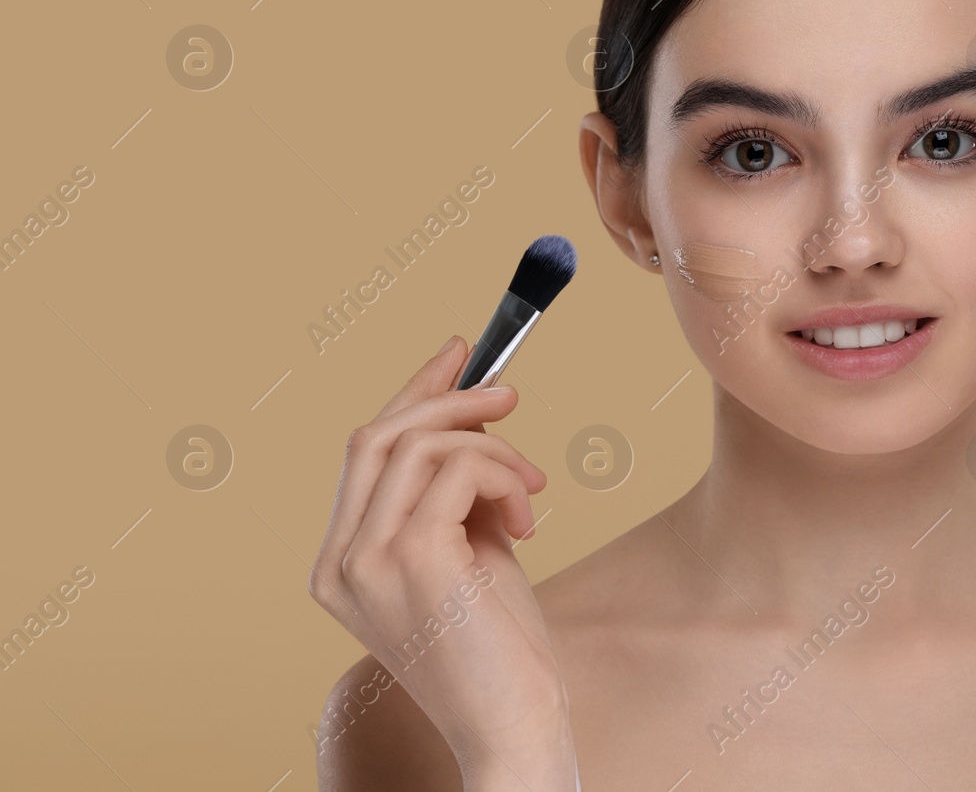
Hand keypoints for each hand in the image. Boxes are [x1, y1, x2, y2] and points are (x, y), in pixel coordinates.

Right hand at [309, 335, 576, 788]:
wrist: (512, 725)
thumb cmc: (498, 650)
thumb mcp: (469, 554)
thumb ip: (456, 494)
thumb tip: (475, 420)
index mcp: (339, 564)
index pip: (364, 452)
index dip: (412, 394)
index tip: (458, 355)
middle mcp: (337, 563)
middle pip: (378, 435)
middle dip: (449, 399)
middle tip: (510, 392)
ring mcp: (365, 562)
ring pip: (421, 445)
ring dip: (493, 449)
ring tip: (532, 489)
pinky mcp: (410, 559)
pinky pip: (458, 471)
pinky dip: (502, 475)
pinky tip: (528, 518)